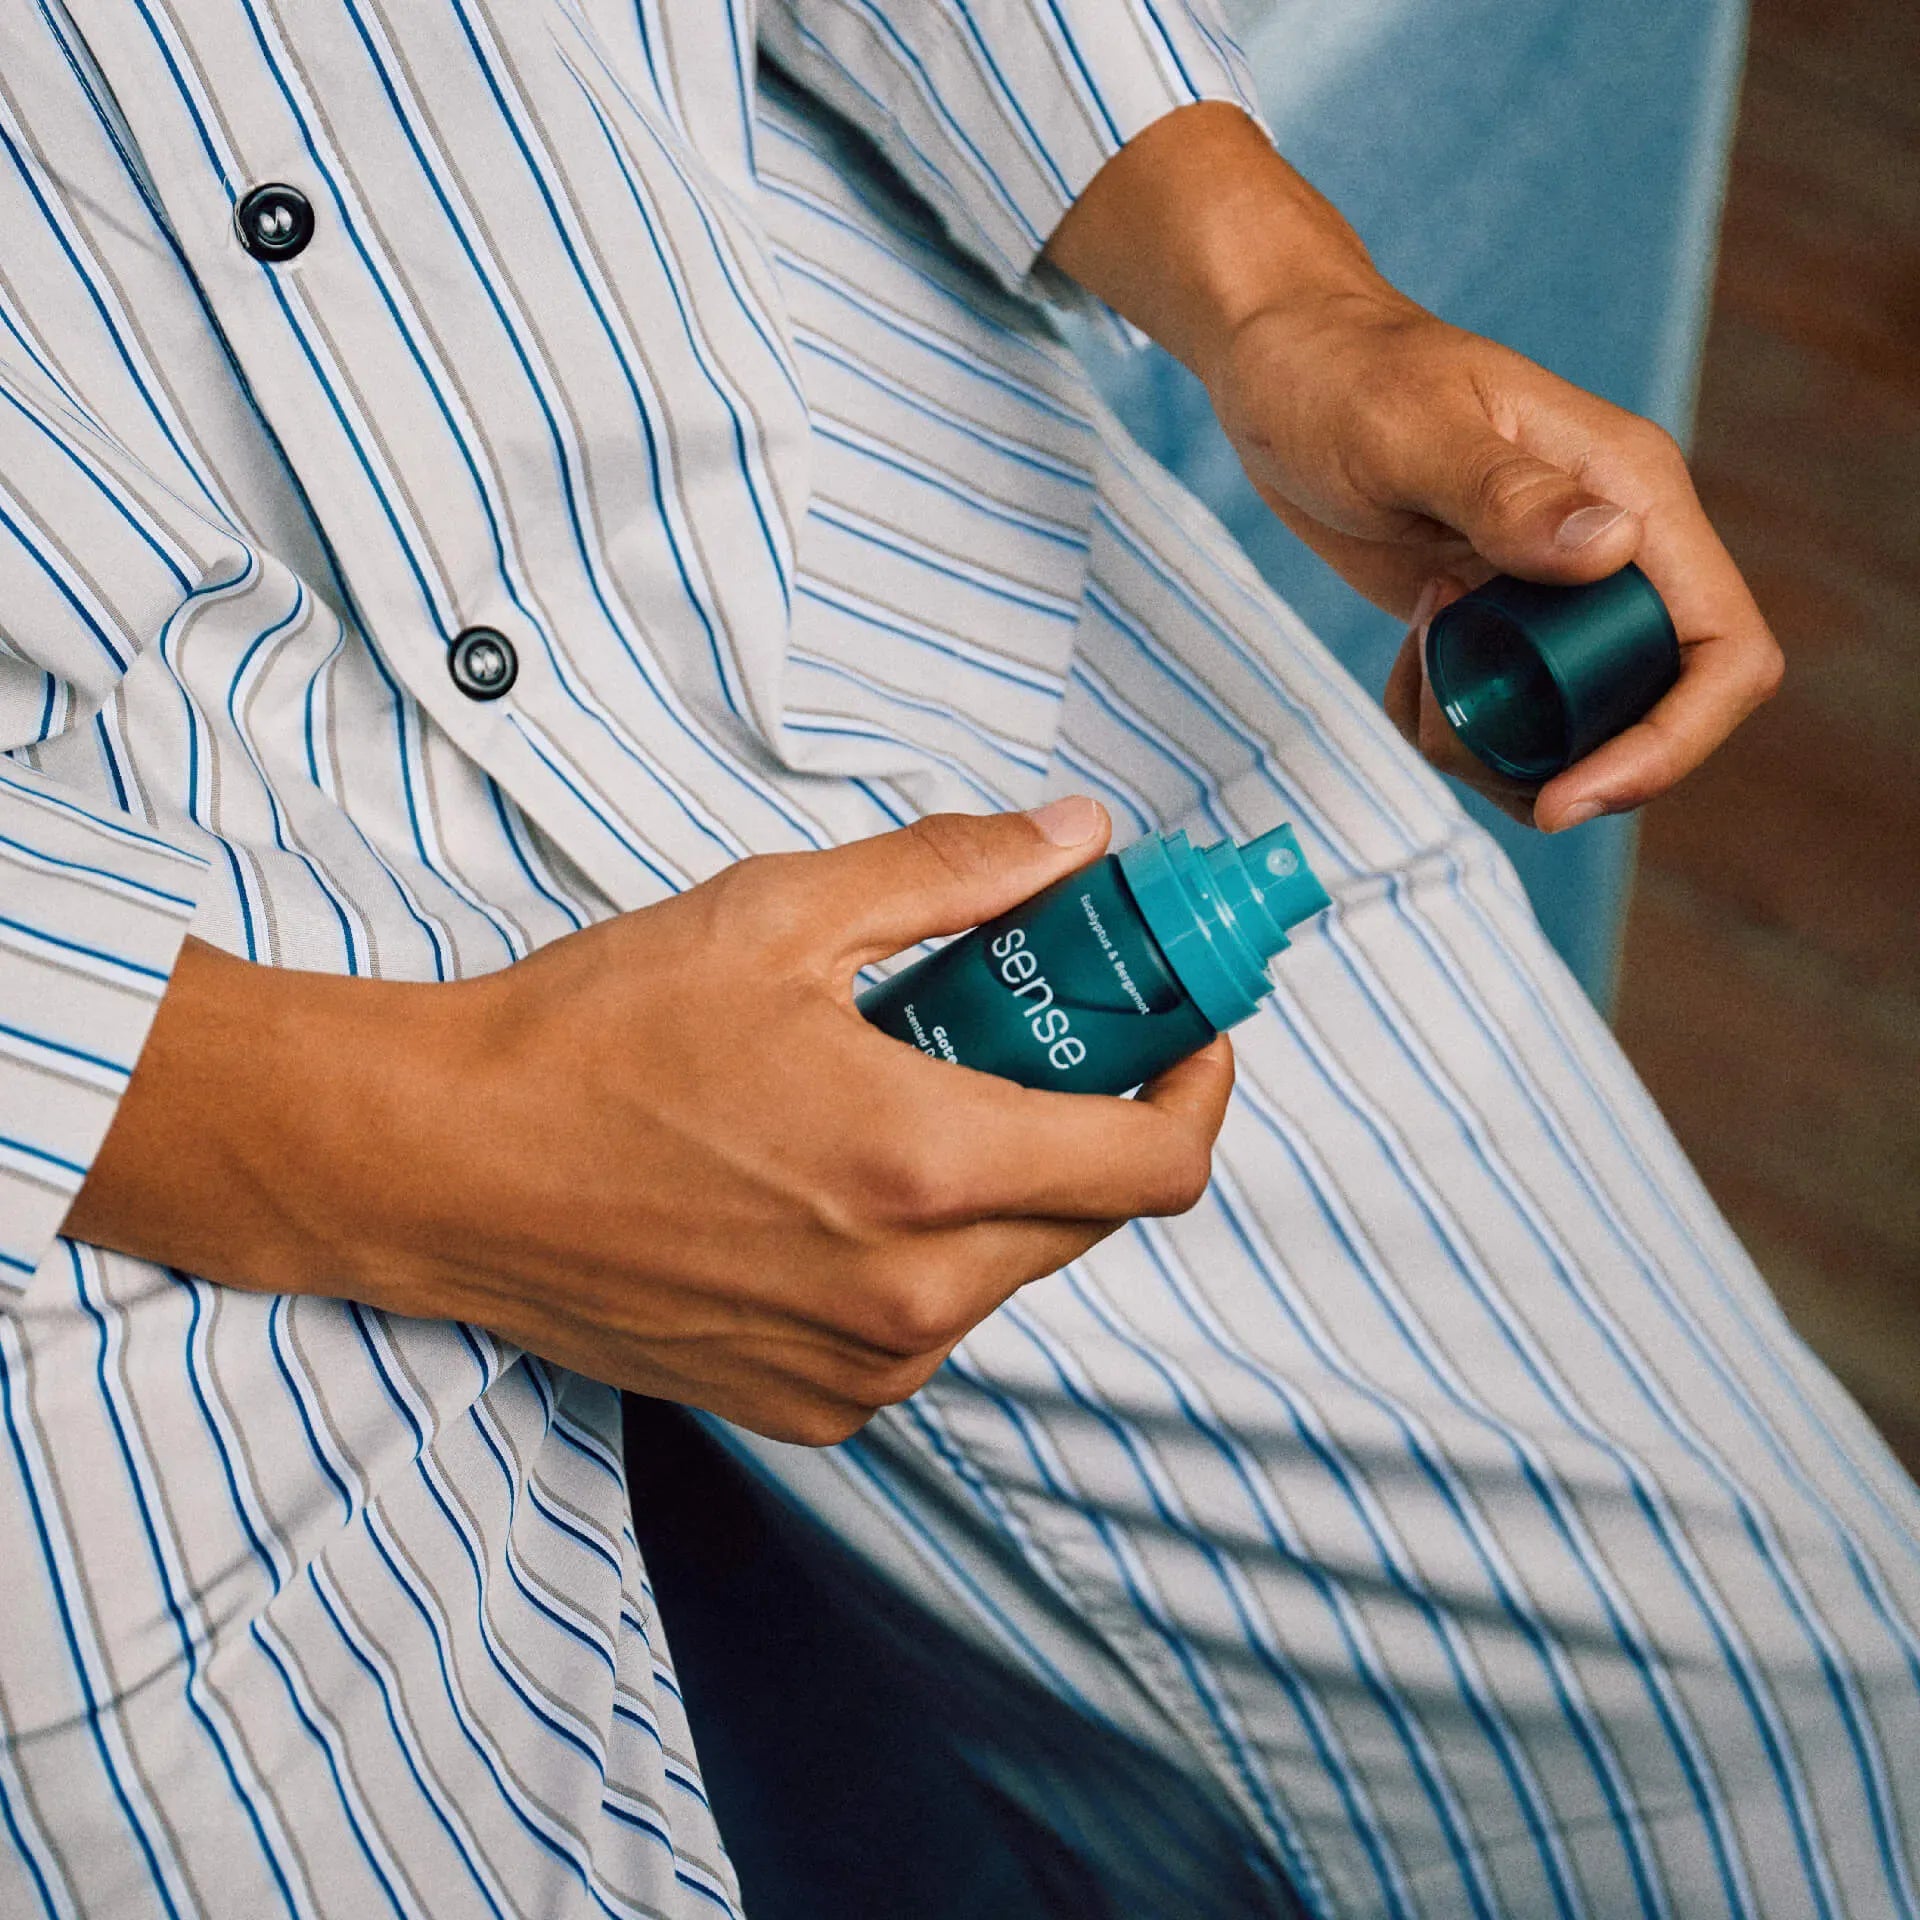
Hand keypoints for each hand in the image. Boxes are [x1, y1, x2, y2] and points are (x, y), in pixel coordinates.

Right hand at [66, 801, 1232, 1444]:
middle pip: (1092, 1216)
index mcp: (923, 1170)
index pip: (1155, 1166)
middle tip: (1039, 1035)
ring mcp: (861, 1368)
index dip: (1202, 1091)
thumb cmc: (592, 1037)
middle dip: (1096, 1117)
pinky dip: (926, 1251)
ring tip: (911, 1096)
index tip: (1189, 1033)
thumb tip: (1073, 840)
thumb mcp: (779, 913)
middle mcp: (911, 1297)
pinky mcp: (809, 1406)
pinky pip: (926, 1326)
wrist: (441, 1167)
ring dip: (1004, 1183)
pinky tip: (840, 1182)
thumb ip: (953, 875)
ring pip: (1010, 1272)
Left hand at [1044, 104, 1782, 833]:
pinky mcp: (1498, 617)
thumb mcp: (1409, 432)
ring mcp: (1556, 591)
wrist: (1284, 363)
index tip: (1569, 797)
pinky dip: (1452, 724)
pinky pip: (1507, 712)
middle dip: (1558, 759)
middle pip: (1650, 712)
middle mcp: (1615, 549)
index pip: (1720, 649)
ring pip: (1574, 728)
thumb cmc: (1342, 375)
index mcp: (1633, 494)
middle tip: (1447, 727)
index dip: (1669, 745)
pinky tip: (1404, 664)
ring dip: (1496, 748)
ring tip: (1416, 679)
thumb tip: (1613, 549)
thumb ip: (1504, 494)